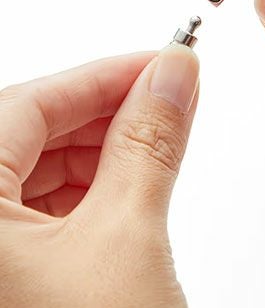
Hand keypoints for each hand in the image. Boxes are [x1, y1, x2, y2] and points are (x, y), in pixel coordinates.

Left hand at [0, 46, 198, 306]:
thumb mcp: (126, 235)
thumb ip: (150, 143)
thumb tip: (174, 75)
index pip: (29, 104)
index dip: (105, 76)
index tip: (161, 63)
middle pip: (32, 133)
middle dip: (109, 114)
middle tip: (168, 99)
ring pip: (38, 169)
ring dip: (104, 152)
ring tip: (158, 142)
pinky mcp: (7, 274)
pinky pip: (40, 208)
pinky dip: (92, 189)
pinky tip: (130, 184)